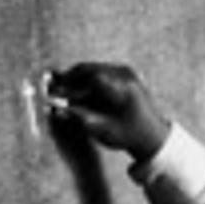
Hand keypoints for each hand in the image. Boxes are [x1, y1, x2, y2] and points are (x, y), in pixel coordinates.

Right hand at [45, 61, 172, 161]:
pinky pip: (101, 71)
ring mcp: (127, 72)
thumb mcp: (102, 130)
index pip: (90, 78)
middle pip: (89, 69)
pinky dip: (86, 78)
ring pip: (93, 68)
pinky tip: (75, 89)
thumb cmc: (128, 135)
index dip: (68, 84)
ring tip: (60, 89)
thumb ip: (79, 117)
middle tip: (52, 87)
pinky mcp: (126, 74)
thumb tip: (56, 109)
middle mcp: (126, 75)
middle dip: (68, 78)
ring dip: (76, 77)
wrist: (152, 135)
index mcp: (123, 89)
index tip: (54, 92)